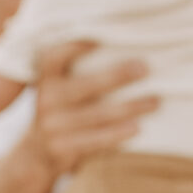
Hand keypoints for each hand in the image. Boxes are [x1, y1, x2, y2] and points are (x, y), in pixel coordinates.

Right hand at [27, 38, 155, 176]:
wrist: (38, 154)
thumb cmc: (63, 110)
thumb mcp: (60, 88)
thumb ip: (79, 70)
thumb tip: (128, 49)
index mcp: (47, 79)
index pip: (54, 58)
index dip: (74, 47)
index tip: (100, 38)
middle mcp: (47, 100)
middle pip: (85, 86)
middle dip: (116, 76)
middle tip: (144, 68)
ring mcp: (52, 126)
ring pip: (97, 115)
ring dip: (129, 107)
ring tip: (155, 101)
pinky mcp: (62, 148)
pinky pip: (95, 140)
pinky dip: (117, 134)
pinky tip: (137, 127)